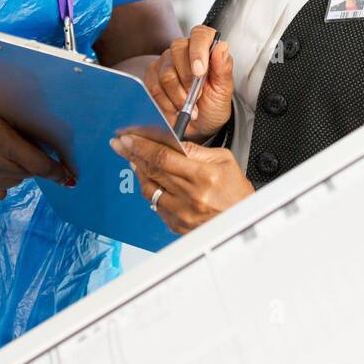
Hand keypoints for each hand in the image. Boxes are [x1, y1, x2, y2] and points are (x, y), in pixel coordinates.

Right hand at [0, 89, 73, 201]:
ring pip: (15, 181)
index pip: (39, 163)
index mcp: (0, 137)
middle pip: (29, 173)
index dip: (57, 170)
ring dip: (17, 170)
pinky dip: (1, 181)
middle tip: (22, 146)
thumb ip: (18, 118)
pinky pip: (0, 191)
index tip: (68, 175)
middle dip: (34, 163)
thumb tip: (50, 132)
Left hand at [109, 132, 251, 234]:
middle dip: (132, 154)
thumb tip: (171, 142)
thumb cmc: (237, 192)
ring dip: (138, 172)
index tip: (128, 138)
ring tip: (134, 160)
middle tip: (121, 144)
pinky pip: (155, 205)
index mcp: (203, 176)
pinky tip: (149, 180)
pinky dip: (150, 190)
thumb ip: (195, 150)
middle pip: (151, 170)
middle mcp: (190, 196)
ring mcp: (182, 213)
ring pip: (148, 189)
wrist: (243, 221)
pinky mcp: (177, 225)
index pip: (163, 156)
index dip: (142, 146)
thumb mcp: (224, 160)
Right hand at [144, 26, 233, 141]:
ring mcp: (166, 62)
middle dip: (187, 79)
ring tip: (188, 106)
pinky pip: (154, 87)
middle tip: (196, 96)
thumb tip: (221, 47)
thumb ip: (223, 68)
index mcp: (206, 48)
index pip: (200, 34)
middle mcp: (184, 50)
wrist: (200, 125)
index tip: (200, 72)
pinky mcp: (152, 76)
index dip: (198, 51)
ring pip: (166, 73)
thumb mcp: (224, 90)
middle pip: (178, 50)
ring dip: (178, 96)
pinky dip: (166, 102)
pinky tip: (175, 108)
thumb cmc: (213, 104)